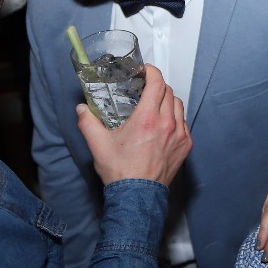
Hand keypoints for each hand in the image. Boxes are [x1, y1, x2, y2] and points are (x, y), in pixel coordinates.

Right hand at [82, 65, 190, 186]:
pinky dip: (175, 118)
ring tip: (155, 105)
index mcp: (147, 119)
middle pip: (169, 92)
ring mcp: (179, 135)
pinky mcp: (185, 146)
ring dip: (168, 101)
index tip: (145, 71)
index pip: (157, 84)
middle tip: (146, 88)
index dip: (152, 72)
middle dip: (157, 86)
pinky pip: (184, 123)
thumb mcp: (98, 145)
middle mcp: (167, 124)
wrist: (137, 196)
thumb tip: (81, 110)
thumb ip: (88, 123)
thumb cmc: (121, 172)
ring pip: (178, 106)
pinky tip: (164, 124)